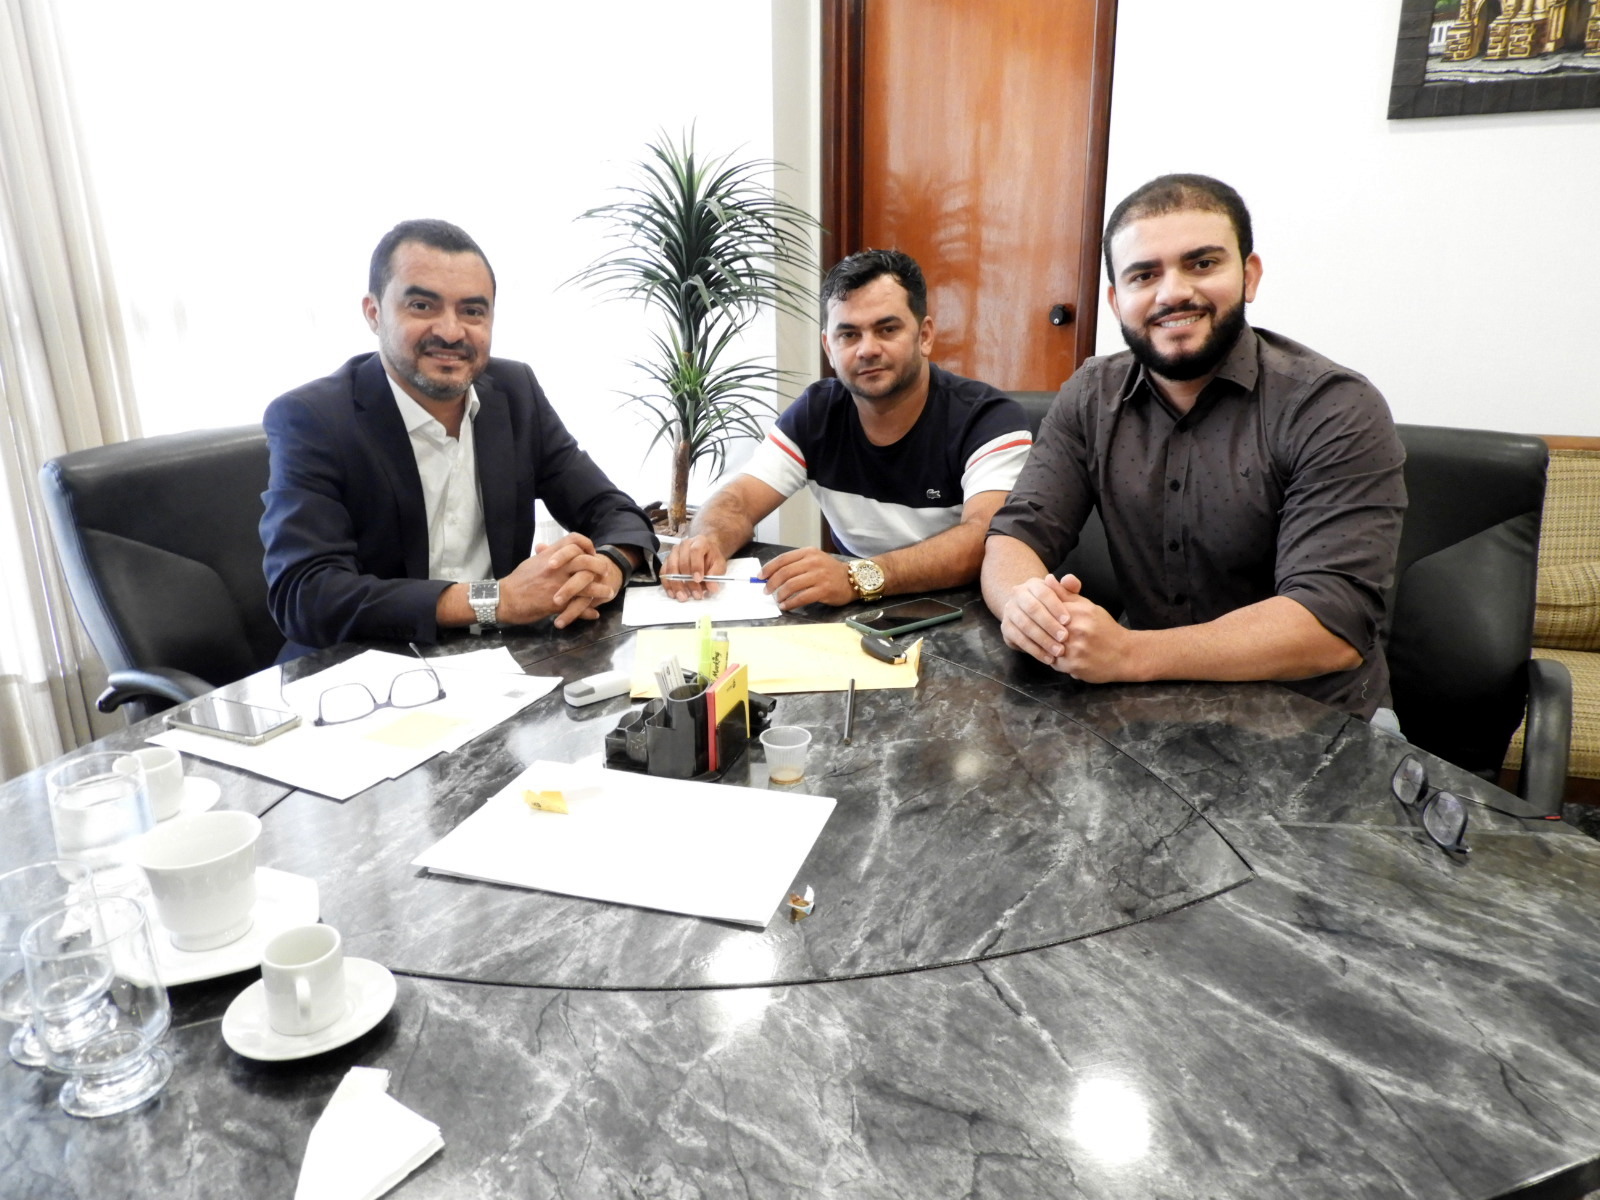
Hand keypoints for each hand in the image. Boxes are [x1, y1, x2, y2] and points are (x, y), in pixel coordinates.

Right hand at [498, 533, 619, 627]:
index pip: (574, 540)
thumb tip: (546, 548)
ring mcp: (556, 584)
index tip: (592, 553)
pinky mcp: (556, 602)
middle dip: (599, 566)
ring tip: (608, 592)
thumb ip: (544, 556)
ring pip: (586, 583)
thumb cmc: (517, 581)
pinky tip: (595, 612)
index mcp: (550, 555)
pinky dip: (589, 610)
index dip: (587, 545)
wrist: (504, 599)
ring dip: (600, 589)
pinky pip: (578, 605)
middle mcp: (555, 567)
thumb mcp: (531, 562)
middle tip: (605, 572)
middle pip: (585, 560)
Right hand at [660, 535, 727, 600]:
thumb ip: (716, 575)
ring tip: (683, 597)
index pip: (695, 551)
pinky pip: (664, 572)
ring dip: (676, 584)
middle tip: (695, 594)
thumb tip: (712, 587)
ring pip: (671, 568)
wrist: (705, 552)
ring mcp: (674, 552)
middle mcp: (684, 545)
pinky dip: (667, 584)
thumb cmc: (711, 558)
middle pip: (682, 561)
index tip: (698, 579)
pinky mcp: (667, 560)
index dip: (696, 566)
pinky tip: (673, 594)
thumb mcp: (719, 565)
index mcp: (699, 542)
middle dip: (688, 581)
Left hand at [762, 547, 855, 609]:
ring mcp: (819, 576)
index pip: (783, 559)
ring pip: (791, 585)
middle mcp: (813, 562)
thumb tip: (772, 575)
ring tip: (777, 599)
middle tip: (766, 591)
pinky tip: (786, 606)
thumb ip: (796, 565)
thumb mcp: (814, 560)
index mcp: (808, 553)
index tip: (760, 576)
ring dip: (780, 594)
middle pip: (785, 572)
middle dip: (772, 583)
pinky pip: (802, 597)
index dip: (769, 568)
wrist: (853, 579)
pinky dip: (790, 603)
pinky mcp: (824, 590)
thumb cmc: (830, 571)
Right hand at [998, 573, 1080, 665]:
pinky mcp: (1006, 628)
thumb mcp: (1063, 595)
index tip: (1068, 620)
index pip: (1043, 593)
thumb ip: (1069, 588)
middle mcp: (1017, 595)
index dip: (1055, 606)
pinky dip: (1035, 650)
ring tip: (1058, 651)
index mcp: (1033, 585)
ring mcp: (1009, 611)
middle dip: (1049, 624)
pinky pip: (1019, 640)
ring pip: (1025, 626)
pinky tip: (1048, 658)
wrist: (1029, 613)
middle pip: (1032, 609)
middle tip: (1064, 638)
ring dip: (1042, 640)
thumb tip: (1070, 580)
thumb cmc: (1053, 605)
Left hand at [1050, 590, 1133, 682]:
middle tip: (1051, 635)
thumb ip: (1065, 594)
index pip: (1047, 610)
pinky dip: (1057, 661)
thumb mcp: (1087, 606)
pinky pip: (1054, 663)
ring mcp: (1075, 649)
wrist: (1125, 654)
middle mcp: (1076, 629)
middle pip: (1045, 630)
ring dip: (1050, 648)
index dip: (1043, 616)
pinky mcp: (1074, 666)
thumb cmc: (1104, 628)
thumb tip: (1047, 578)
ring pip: (1048, 647)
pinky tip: (1067, 657)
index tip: (1048, 621)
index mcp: (1078, 612)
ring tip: (1060, 647)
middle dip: (1044, 633)